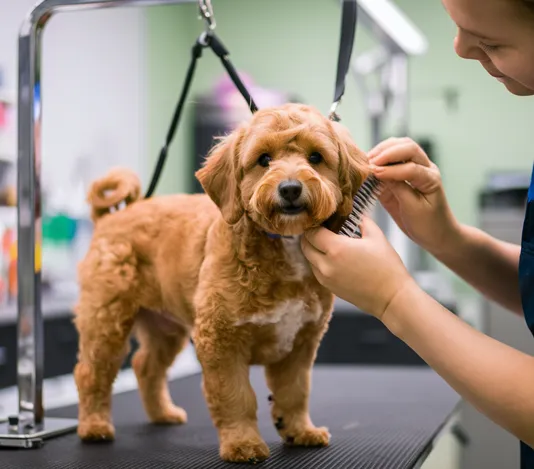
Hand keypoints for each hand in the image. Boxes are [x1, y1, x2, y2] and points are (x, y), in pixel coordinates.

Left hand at [301, 217, 413, 319]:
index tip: (322, 220)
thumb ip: (362, 221)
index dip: (315, 224)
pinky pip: (316, 270)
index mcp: (336, 249)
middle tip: (322, 229)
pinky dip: (319, 261)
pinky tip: (333, 257)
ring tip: (329, 243)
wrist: (392, 297)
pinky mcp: (329, 288)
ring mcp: (325, 278)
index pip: (312, 232)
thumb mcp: (376, 237)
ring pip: (309, 258)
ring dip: (314, 249)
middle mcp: (325, 265)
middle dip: (311, 236)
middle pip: (305, 245)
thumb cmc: (387, 266)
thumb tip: (353, 213)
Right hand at [368, 137, 459, 255]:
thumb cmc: (428, 225)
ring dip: (383, 150)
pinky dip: (379, 157)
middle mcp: (425, 168)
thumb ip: (398, 189)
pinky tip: (368, 164)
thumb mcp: (412, 210)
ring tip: (367, 160)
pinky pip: (392, 159)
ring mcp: (415, 168)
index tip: (373, 173)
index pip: (410, 167)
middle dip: (387, 152)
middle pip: (408, 147)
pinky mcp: (402, 174)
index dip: (391, 169)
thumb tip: (378, 172)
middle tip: (370, 161)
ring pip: (401, 147)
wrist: (436, 234)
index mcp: (431, 178)